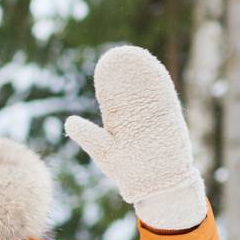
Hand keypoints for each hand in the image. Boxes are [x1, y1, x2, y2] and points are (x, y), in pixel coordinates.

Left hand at [65, 45, 206, 230]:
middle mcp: (139, 118)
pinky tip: (156, 72)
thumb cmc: (128, 172)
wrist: (155, 185)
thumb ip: (88, 136)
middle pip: (133, 90)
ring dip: (145, 75)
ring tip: (139, 57)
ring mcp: (155, 118)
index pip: (114, 98)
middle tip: (121, 54)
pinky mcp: (170, 122)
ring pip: (149, 92)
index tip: (105, 65)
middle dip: (128, 73)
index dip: (110, 83)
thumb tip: (69, 121)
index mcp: (122, 123)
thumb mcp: (104, 152)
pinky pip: (165, 99)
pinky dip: (161, 85)